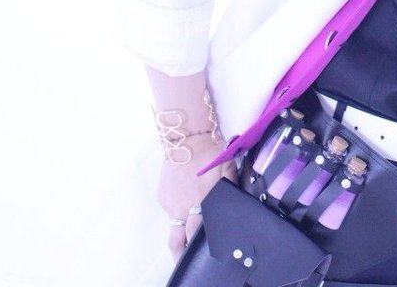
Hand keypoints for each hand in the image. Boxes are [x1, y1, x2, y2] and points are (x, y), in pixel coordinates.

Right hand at [157, 134, 238, 259]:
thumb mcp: (228, 174)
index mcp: (202, 205)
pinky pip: (170, 209)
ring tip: (188, 228)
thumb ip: (230, 193)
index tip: (204, 254)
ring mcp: (170, 204)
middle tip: (186, 258)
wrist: (188, 138)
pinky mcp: (162, 196)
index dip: (200, 247)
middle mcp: (184, 209)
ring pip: (174, 225)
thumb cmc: (212, 154)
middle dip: (181, 253)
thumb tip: (234, 209)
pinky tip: (185, 197)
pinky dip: (177, 209)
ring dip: (180, 230)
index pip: (198, 236)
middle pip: (178, 242)